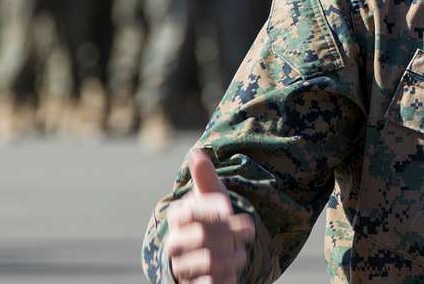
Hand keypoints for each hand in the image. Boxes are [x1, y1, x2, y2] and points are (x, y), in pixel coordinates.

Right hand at [166, 150, 254, 283]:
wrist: (212, 251)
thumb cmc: (212, 219)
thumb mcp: (212, 197)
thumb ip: (205, 178)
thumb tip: (197, 152)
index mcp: (178, 218)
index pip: (190, 212)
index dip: (213, 210)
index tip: (230, 209)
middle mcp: (175, 244)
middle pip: (199, 236)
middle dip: (227, 232)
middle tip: (248, 229)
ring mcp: (183, 266)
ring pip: (205, 262)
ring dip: (231, 254)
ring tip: (243, 251)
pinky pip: (207, 283)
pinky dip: (226, 275)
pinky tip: (236, 266)